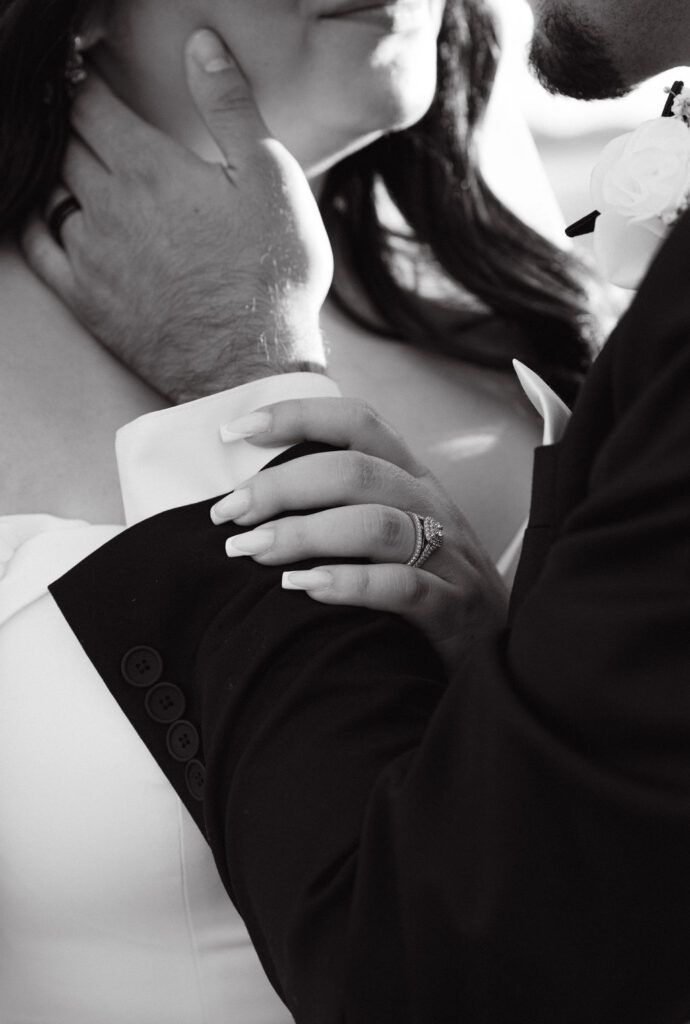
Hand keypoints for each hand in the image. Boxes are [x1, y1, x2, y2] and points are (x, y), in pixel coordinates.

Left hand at [21, 30, 332, 402]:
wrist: (253, 363)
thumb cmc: (272, 272)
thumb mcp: (272, 178)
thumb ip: (230, 106)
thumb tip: (201, 45)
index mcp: (149, 167)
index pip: (91, 104)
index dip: (88, 83)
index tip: (92, 75)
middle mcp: (107, 204)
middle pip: (66, 143)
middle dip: (74, 123)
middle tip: (87, 119)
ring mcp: (90, 254)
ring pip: (52, 192)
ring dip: (62, 173)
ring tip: (80, 166)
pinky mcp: (85, 299)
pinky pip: (38, 247)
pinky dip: (38, 221)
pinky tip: (51, 214)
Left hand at [209, 397, 508, 672]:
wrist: (501, 648)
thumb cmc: (431, 582)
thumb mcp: (399, 527)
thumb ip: (345, 503)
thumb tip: (256, 496)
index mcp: (412, 477)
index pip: (357, 423)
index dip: (296, 416)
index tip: (235, 431)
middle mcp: (431, 504)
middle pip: (354, 472)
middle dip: (282, 486)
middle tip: (230, 514)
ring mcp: (447, 556)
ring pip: (374, 525)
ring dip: (304, 534)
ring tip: (251, 551)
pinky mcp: (453, 608)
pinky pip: (401, 587)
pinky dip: (348, 584)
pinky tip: (305, 588)